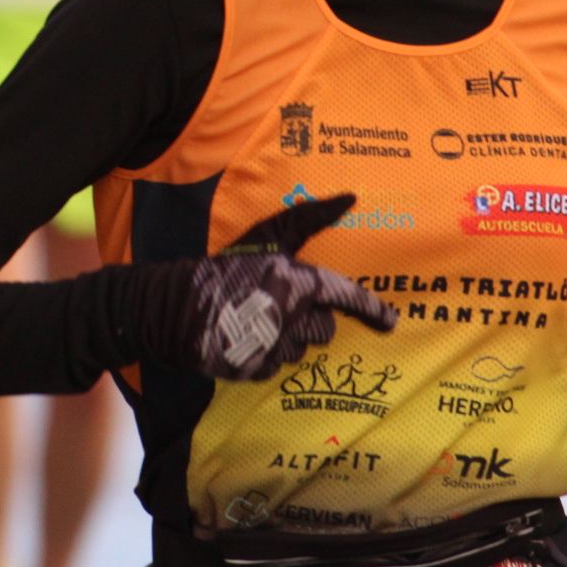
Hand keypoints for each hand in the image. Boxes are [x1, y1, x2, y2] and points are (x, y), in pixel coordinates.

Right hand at [132, 194, 397, 379]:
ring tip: (259, 319)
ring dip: (288, 337)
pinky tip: (247, 337)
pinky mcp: (257, 371)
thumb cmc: (227, 266)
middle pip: (324, 329)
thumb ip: (310, 217)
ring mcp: (275, 349)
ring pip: (300, 348)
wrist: (175, 307)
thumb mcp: (268, 236)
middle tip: (283, 305)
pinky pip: (276, 365)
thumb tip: (351, 196)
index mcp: (300, 285)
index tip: (391, 321)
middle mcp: (293, 319)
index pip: (346, 298)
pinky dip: (266, 354)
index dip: (371, 309)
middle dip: (310, 319)